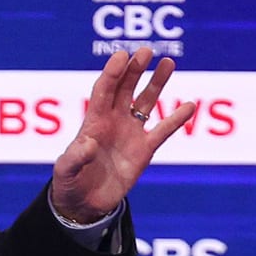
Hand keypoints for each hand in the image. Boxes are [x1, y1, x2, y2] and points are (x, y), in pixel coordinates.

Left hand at [50, 47, 199, 224]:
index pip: (104, 90)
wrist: (84, 204)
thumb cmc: (69, 184)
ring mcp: (130, 134)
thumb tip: (89, 143)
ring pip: (146, 102)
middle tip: (146, 51)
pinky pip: (163, 131)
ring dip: (156, 83)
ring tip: (168, 63)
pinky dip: (176, 119)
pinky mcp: (144, 151)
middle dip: (135, 69)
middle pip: (125, 88)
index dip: (112, 73)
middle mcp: (113, 122)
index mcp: (93, 122)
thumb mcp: (66, 171)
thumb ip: (75, 157)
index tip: (122, 55)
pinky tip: (189, 105)